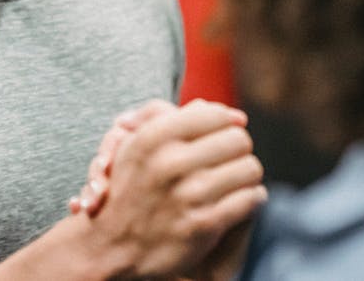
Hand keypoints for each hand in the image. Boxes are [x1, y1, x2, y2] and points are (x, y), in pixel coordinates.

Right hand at [82, 99, 267, 278]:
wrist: (112, 248)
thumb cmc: (132, 188)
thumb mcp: (137, 143)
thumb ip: (179, 117)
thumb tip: (237, 115)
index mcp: (154, 136)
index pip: (217, 114)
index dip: (225, 125)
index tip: (221, 137)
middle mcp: (169, 162)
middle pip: (239, 139)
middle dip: (238, 150)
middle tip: (229, 161)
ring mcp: (188, 194)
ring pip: (250, 168)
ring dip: (247, 175)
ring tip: (236, 181)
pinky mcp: (204, 224)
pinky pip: (251, 198)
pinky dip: (251, 198)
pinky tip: (239, 201)